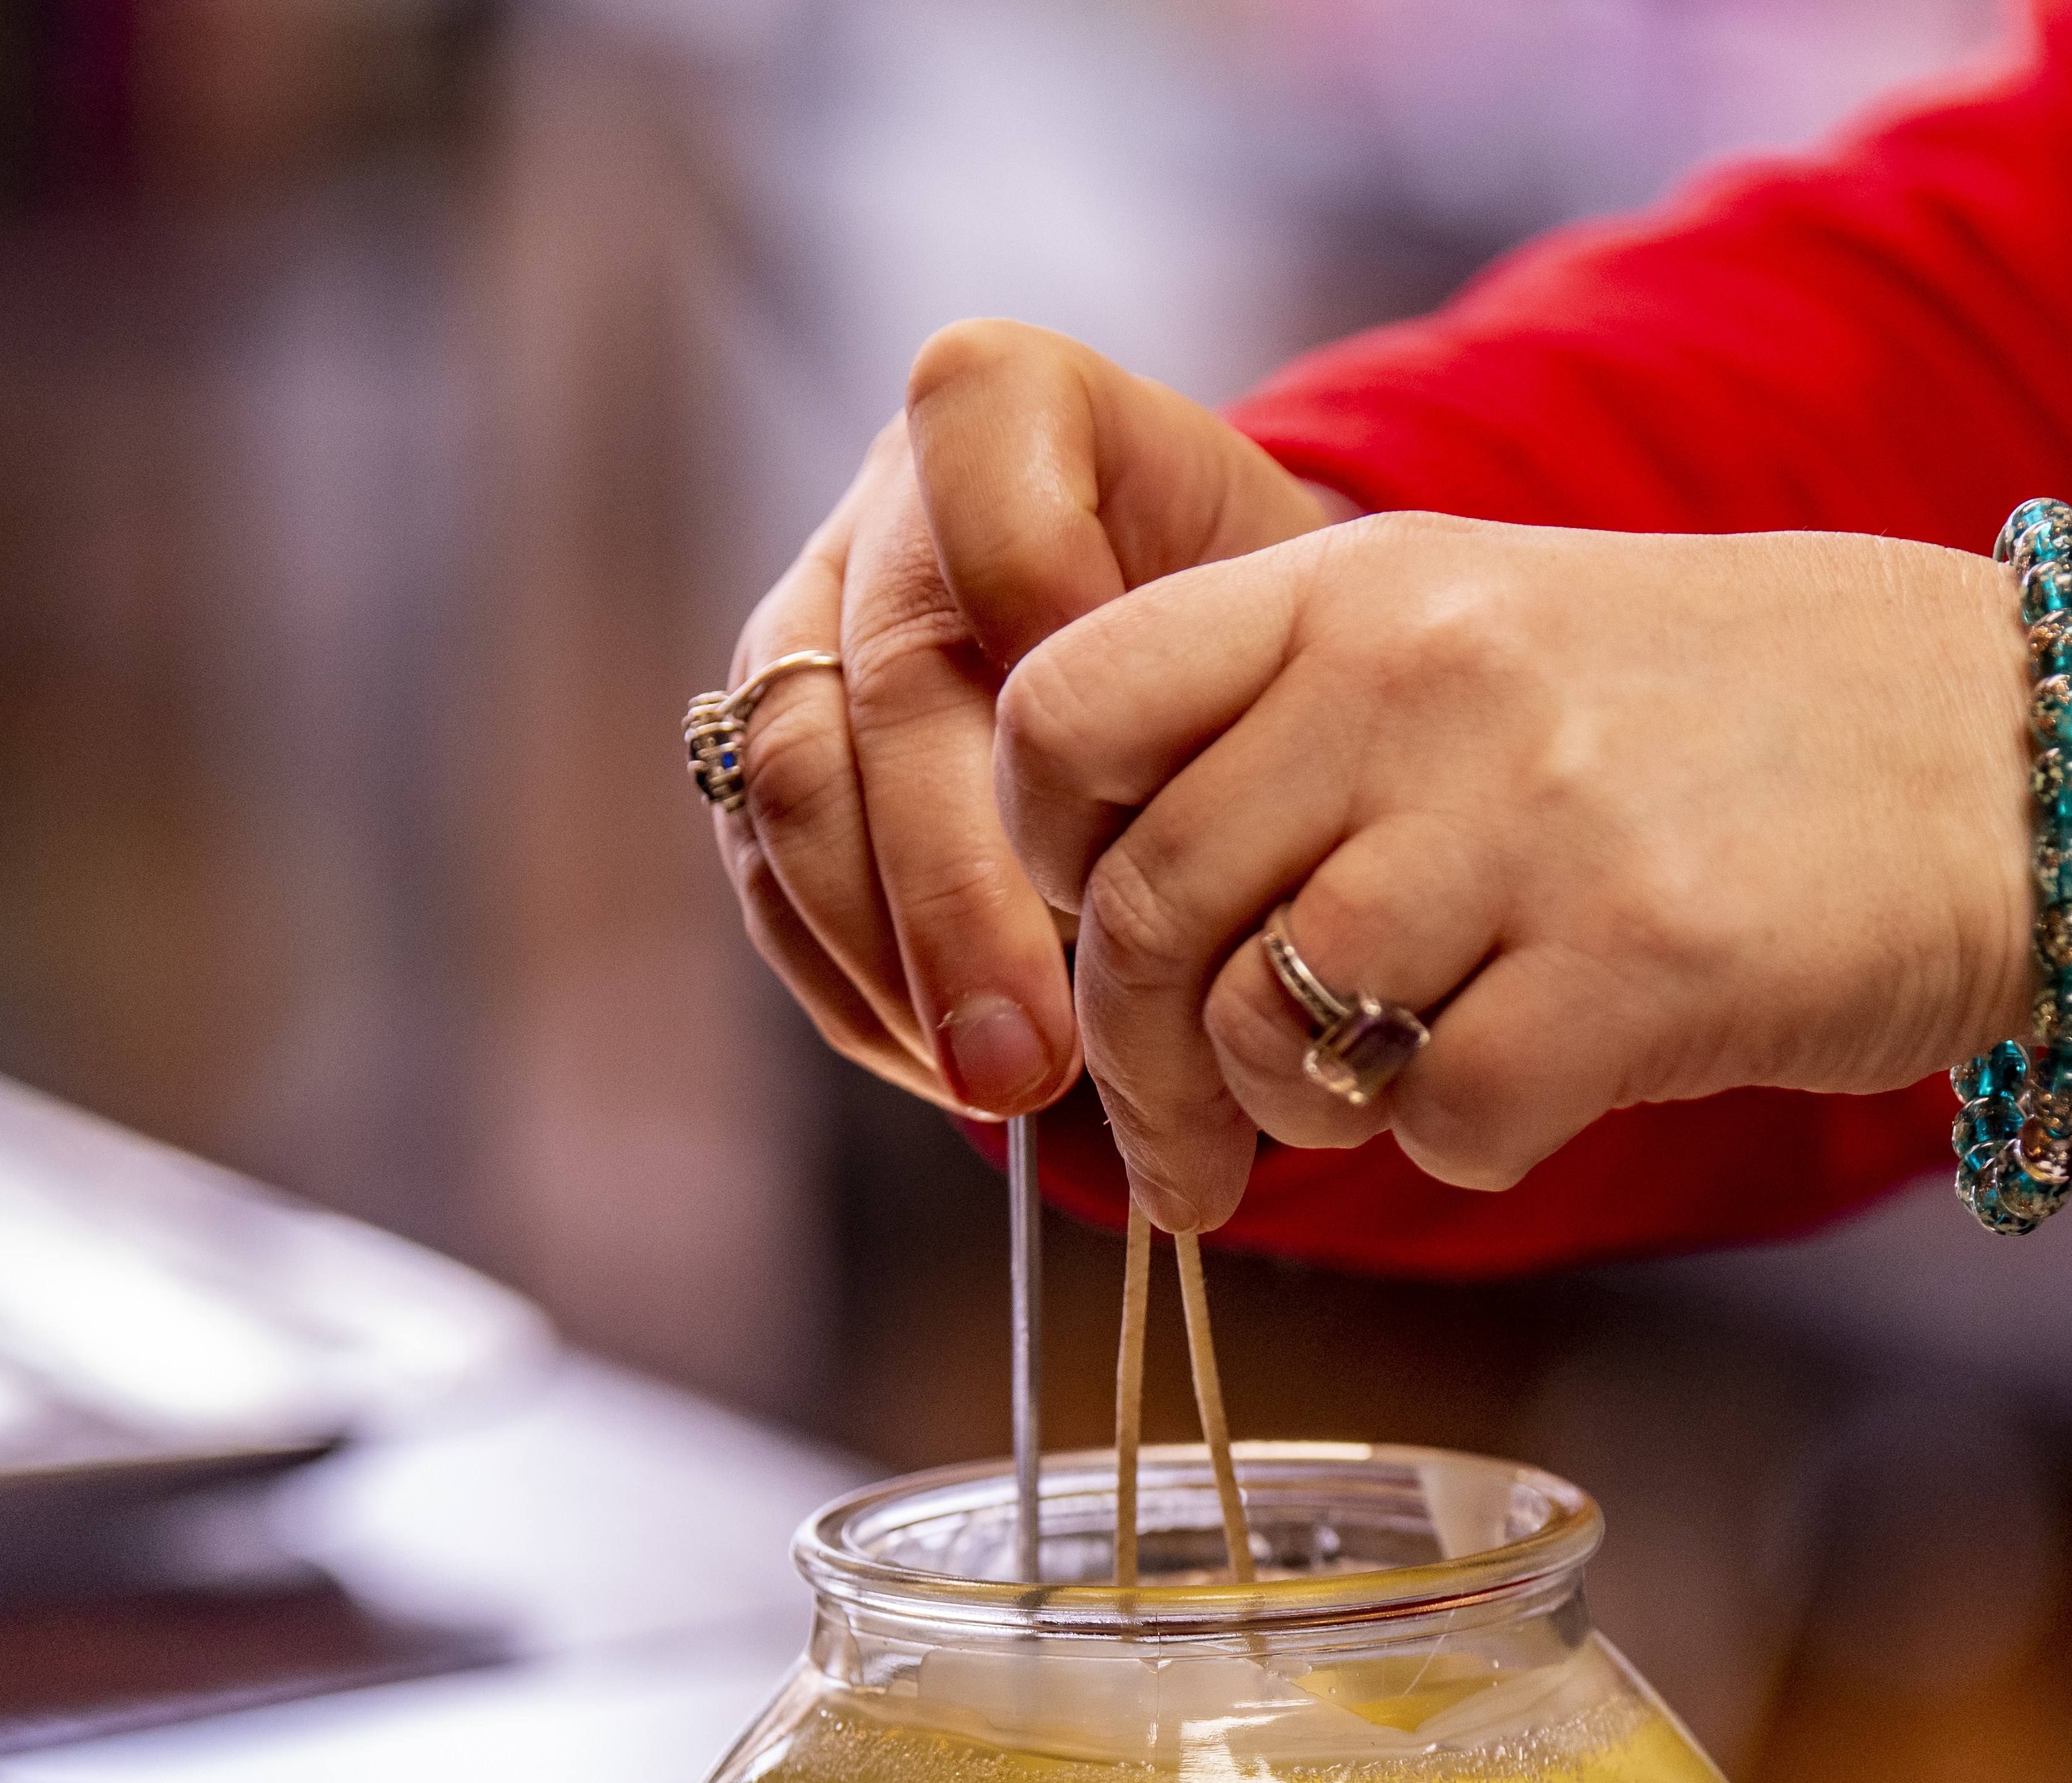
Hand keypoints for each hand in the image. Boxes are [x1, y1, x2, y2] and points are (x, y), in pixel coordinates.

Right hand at [720, 321, 1345, 1121]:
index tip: (1137, 755)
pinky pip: (771, 881)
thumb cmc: (1283, 654)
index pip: (974, 425)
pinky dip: (859, 990)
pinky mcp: (764, 759)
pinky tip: (949, 1067)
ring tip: (1001, 1083)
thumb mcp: (1306, 621)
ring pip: (795, 794)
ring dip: (897, 964)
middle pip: (882, 681)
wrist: (1230, 695)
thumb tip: (1139, 903)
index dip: (1038, 578)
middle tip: (1035, 1052)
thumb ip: (1234, 679)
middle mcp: (885, 510)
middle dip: (958, 893)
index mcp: (1015, 409)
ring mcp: (805, 633)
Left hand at [993, 517, 2071, 1231]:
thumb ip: (1302, 729)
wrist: (2029, 759)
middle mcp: (1424, 683)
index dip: (1038, 862)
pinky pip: (1440, 1121)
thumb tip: (1105, 908)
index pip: (1064, 712)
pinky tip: (1535, 1098)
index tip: (1088, 944)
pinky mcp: (1640, 971)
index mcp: (1365, 583)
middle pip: (1142, 911)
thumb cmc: (1740, 725)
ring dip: (1294, 1114)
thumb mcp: (1494, 637)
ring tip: (1380, 1100)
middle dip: (1138, 1066)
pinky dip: (1461, 1146)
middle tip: (1184, 1149)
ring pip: (1269, 1027)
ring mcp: (1533, 824)